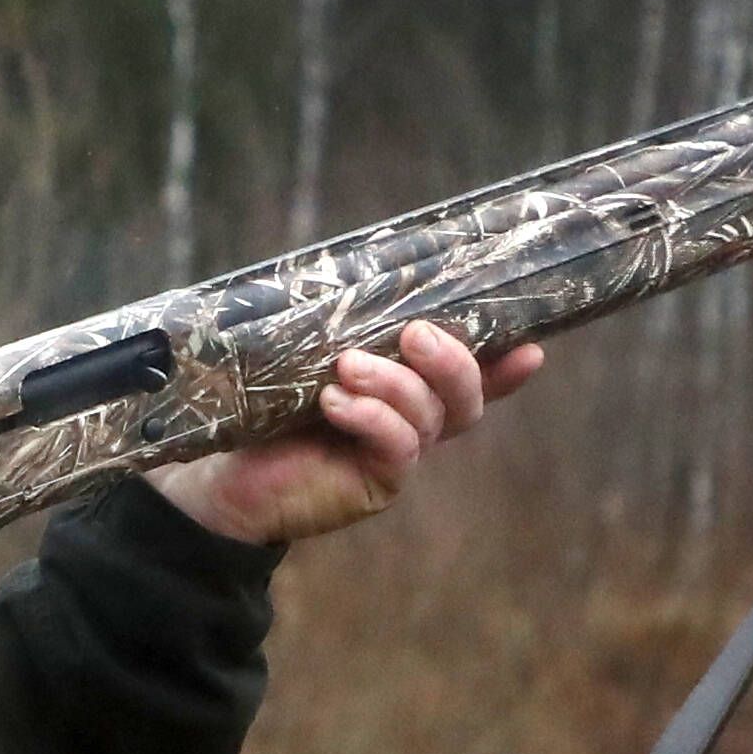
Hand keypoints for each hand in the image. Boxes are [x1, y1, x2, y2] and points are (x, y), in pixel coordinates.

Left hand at [148, 320, 544, 546]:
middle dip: (452, 361)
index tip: (532, 346)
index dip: (505, 366)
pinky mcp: (375, 485)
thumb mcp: (305, 354)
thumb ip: (340, 323)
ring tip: (348, 367)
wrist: (220, 474)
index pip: (472, 377)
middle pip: (466, 397)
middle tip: (416, 334)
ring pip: (430, 417)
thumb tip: (354, 268)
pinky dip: (373, 419)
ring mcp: (396, 456)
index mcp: (406, 389)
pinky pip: (398, 449)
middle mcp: (412, 423)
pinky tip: (335, 404)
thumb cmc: (262, 406)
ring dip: (396, 384)